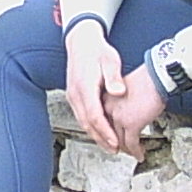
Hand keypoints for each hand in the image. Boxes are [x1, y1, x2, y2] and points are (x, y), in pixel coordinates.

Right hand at [65, 20, 127, 149]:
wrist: (81, 42)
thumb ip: (114, 77)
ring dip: (96, 135)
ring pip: (83, 121)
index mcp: (84, 86)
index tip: (115, 142)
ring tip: (109, 145)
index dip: (105, 131)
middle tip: (115, 150)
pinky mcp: (73, 96)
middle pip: (87, 123)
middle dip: (101, 139)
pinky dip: (91, 126)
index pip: (94, 115)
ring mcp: (72, 95)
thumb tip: (118, 92)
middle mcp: (75, 93)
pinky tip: (100, 131)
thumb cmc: (97, 50)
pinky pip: (81, 115)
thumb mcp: (110, 60)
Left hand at [100, 64, 168, 161]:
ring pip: (119, 141)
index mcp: (105, 98)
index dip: (108, 132)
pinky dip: (136, 152)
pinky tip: (140, 155)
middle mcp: (108, 108)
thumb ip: (121, 102)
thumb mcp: (125, 89)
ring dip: (127, 150)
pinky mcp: (131, 124)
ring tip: (133, 154)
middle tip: (123, 150)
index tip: (113, 138)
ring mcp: (118, 117)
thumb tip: (127, 112)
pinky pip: (132, 144)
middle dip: (116, 144)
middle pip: (109, 132)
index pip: (103, 120)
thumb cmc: (146, 79)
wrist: (156, 76)